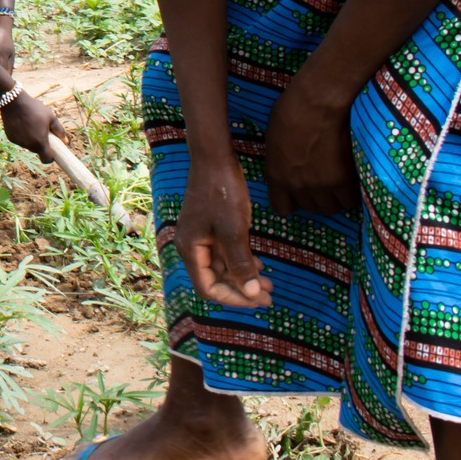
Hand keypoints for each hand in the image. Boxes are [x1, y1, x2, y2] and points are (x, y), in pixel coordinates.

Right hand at [0, 87, 55, 160]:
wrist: (14, 102)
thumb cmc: (35, 109)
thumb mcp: (51, 117)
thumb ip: (59, 131)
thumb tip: (66, 141)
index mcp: (40, 142)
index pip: (46, 159)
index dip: (50, 157)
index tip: (51, 151)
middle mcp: (28, 145)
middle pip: (37, 150)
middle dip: (40, 144)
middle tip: (41, 131)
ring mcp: (18, 142)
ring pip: (28, 145)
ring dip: (31, 139)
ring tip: (31, 124)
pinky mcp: (11, 138)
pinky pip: (19, 140)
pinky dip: (22, 135)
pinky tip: (22, 123)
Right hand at [174, 161, 272, 308]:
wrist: (215, 159)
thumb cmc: (222, 192)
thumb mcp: (234, 230)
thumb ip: (241, 263)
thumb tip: (251, 294)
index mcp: (191, 249)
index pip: (208, 288)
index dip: (232, 298)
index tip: (257, 300)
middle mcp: (192, 247)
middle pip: (215, 280)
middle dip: (242, 290)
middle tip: (269, 296)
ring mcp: (201, 237)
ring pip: (222, 268)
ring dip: (244, 278)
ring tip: (269, 284)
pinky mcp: (210, 228)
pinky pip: (225, 253)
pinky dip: (242, 262)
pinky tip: (259, 265)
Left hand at [263, 71, 359, 215]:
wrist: (317, 103)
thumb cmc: (291, 110)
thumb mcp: (274, 139)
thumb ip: (281, 160)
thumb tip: (290, 166)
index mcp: (275, 175)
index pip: (282, 208)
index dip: (293, 202)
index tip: (300, 193)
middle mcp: (296, 185)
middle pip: (311, 208)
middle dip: (316, 197)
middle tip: (324, 181)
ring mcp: (320, 185)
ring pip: (331, 207)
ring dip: (335, 197)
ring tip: (339, 181)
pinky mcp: (343, 180)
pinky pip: (350, 200)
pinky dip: (352, 193)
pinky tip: (352, 180)